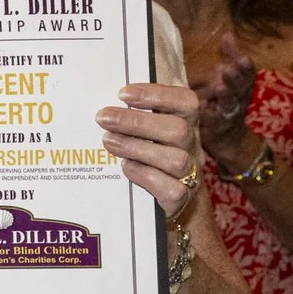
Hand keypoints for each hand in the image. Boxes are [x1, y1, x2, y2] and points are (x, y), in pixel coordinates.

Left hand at [97, 81, 200, 217]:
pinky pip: (171, 188)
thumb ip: (130, 116)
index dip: (157, 94)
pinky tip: (126, 167)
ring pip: (175, 159)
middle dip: (137, 122)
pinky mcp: (180, 197)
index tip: (123, 94)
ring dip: (137, 148)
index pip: (186, 102)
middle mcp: (191, 146)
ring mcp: (189, 172)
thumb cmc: (145, 156)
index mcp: (185, 123)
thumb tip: (101, 105)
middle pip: (178, 130)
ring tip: (108, 141)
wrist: (162, 200)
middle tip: (103, 118)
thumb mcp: (143, 132)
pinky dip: (145, 176)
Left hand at [196, 31, 259, 152]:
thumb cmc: (226, 100)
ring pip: (229, 105)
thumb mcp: (230, 78)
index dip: (246, 67)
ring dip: (225, 95)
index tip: (243, 58)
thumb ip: (229, 57)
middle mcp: (239, 99)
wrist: (228, 138)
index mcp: (242, 86)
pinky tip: (202, 108)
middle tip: (228, 69)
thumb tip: (228, 34)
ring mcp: (228, 115)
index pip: (248, 74)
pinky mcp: (215, 128)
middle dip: (235, 78)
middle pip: (240, 88)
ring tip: (218, 87)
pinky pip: (212, 121)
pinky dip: (208, 115)